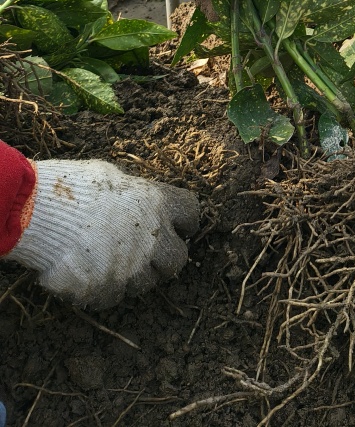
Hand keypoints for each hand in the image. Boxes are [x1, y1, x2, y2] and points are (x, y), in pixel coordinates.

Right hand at [6, 160, 199, 308]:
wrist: (40, 214)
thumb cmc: (74, 188)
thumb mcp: (112, 179)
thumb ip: (134, 195)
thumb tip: (137, 200)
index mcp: (159, 203)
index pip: (192, 214)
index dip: (184, 222)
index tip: (176, 225)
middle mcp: (154, 237)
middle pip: (178, 259)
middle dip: (165, 259)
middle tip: (145, 253)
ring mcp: (133, 268)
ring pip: (147, 284)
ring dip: (134, 276)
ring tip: (109, 261)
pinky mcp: (109, 291)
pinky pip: (115, 297)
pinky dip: (105, 290)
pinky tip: (89, 273)